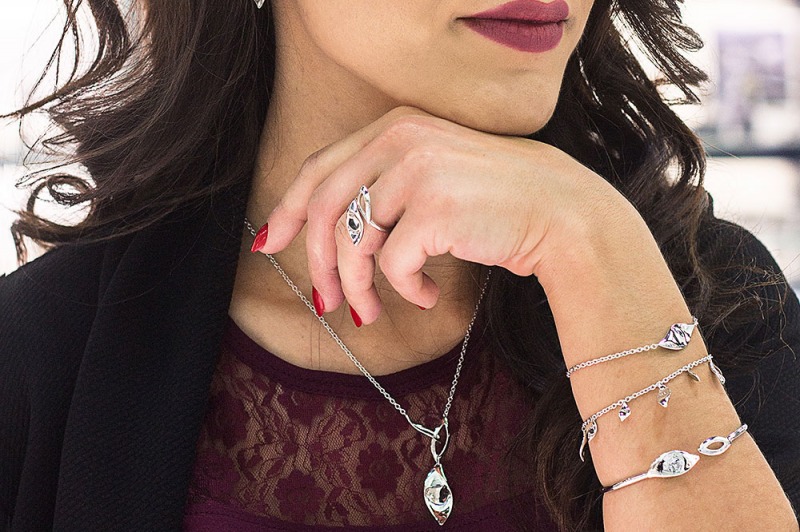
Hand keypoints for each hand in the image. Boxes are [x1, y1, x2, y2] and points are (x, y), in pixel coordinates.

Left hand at [258, 106, 629, 323]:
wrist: (563, 214)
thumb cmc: (496, 203)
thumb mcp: (432, 176)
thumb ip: (382, 186)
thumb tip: (326, 232)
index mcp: (395, 126)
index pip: (320, 167)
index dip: (291, 208)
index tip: (272, 241)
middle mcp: (401, 138)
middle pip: (326, 206)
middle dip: (318, 263)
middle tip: (326, 302)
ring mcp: (418, 169)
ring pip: (353, 241)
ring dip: (357, 288)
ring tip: (373, 314)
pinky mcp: (434, 208)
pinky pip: (392, 263)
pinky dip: (406, 289)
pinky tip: (429, 293)